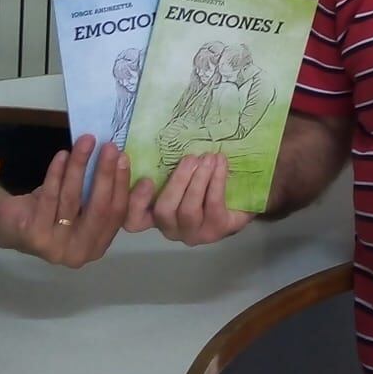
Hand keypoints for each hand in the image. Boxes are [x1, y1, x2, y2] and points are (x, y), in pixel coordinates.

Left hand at [0, 135, 128, 268]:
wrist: (8, 225)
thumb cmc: (51, 212)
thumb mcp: (80, 205)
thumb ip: (100, 193)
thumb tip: (121, 159)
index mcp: (97, 246)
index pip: (117, 214)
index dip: (122, 185)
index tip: (124, 157)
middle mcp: (80, 253)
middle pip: (99, 209)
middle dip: (105, 174)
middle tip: (109, 146)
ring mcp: (56, 247)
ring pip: (73, 199)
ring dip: (80, 166)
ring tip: (85, 142)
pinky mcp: (34, 235)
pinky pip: (50, 197)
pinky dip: (57, 173)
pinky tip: (62, 155)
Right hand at [127, 153, 253, 245]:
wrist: (239, 201)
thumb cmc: (202, 184)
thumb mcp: (182, 174)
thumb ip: (166, 167)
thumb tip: (158, 140)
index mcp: (155, 215)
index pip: (134, 219)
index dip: (136, 202)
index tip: (146, 179)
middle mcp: (170, 228)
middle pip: (164, 210)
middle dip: (177, 181)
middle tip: (190, 158)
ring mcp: (193, 233)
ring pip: (188, 209)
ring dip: (199, 180)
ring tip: (209, 158)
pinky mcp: (215, 231)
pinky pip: (212, 205)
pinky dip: (216, 181)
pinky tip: (221, 164)